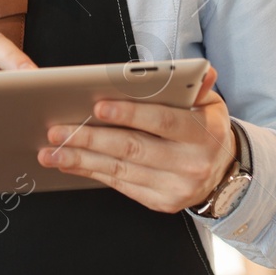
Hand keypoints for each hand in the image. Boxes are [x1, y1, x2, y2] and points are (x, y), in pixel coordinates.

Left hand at [37, 63, 235, 212]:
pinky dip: (91, 172)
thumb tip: (200, 71)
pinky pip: (120, 185)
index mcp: (202, 134)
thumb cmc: (205, 129)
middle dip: (91, 138)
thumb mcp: (210, 104)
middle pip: (133, 149)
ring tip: (51, 150)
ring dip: (81, 160)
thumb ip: (196, 87)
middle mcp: (190, 164)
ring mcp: (175, 188)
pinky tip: (69, 163)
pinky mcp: (160, 203)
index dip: (130, 114)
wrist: (223, 174)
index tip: (98, 106)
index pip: (163, 122)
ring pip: (120, 170)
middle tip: (57, 130)